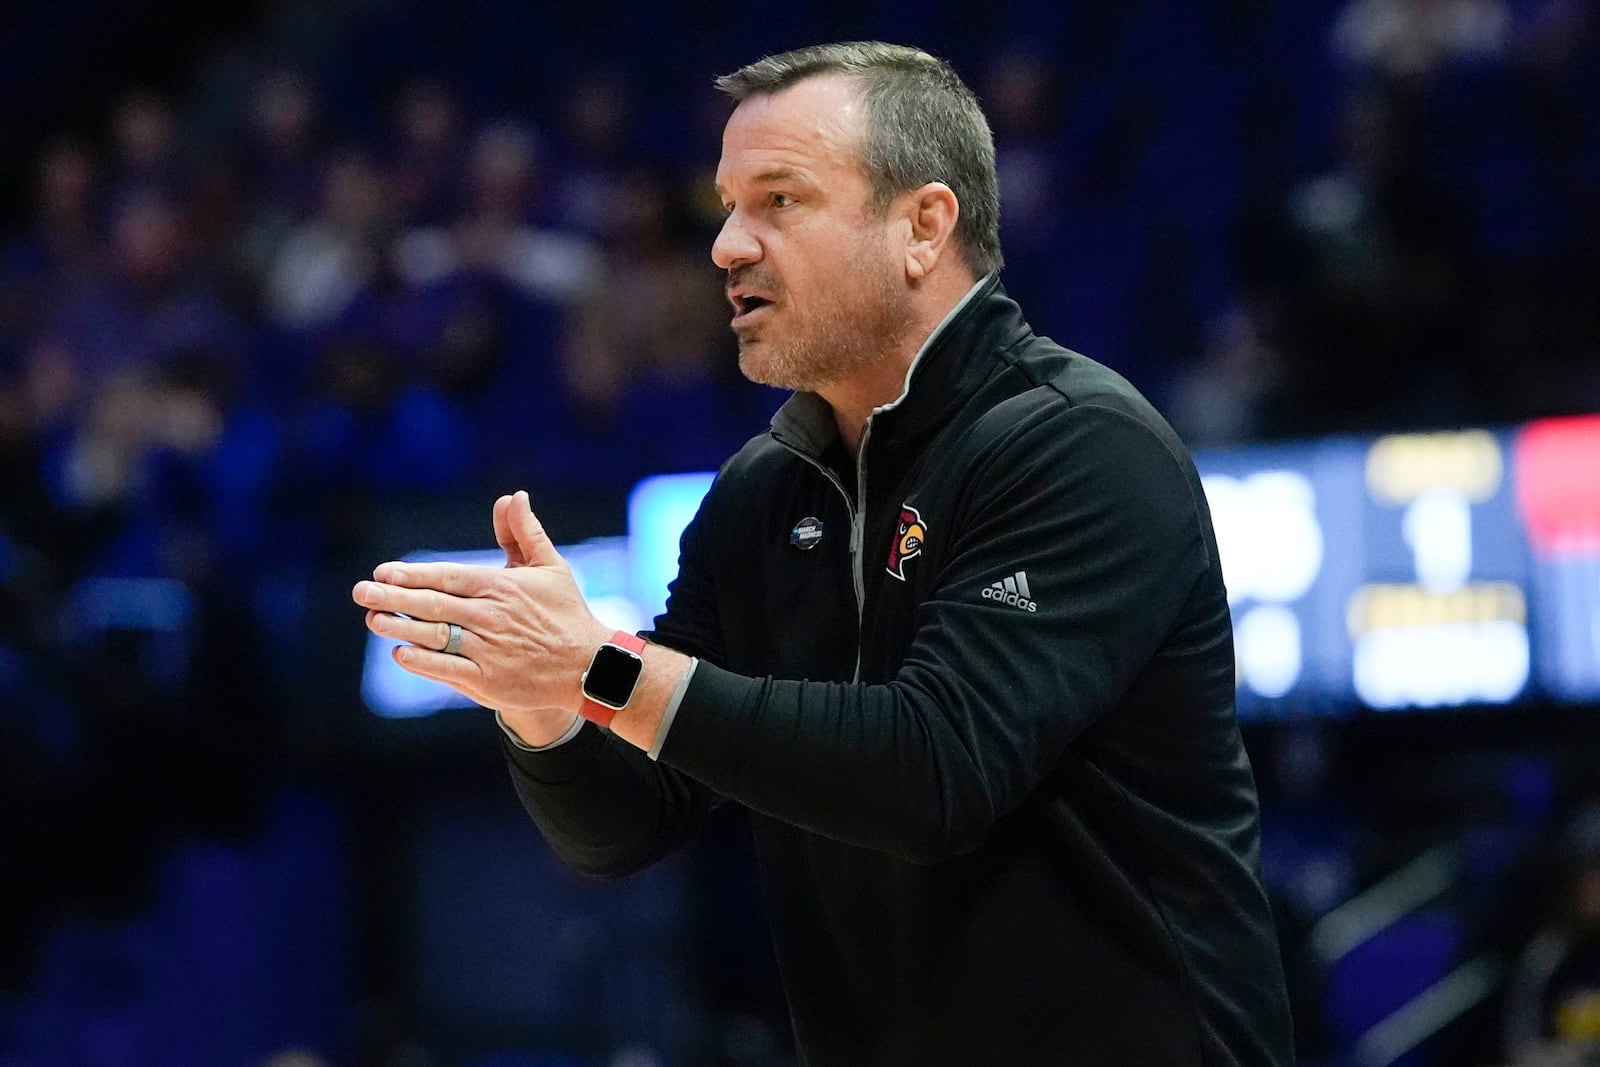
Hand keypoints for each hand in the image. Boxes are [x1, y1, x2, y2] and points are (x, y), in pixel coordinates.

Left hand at [352, 490, 611, 733]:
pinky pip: (448, 670)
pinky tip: (400, 653)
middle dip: (394, 598)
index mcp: (503, 587)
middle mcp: (492, 617)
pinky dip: (422, 662)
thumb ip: (524, 532)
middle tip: (361, 591)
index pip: (449, 577)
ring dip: (401, 628)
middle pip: (434, 606)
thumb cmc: (566, 612)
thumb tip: (514, 496)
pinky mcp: (490, 681)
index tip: (384, 571)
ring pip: (436, 637)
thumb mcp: (550, 566)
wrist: (590, 667)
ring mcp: (490, 651)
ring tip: (372, 619)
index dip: (414, 574)